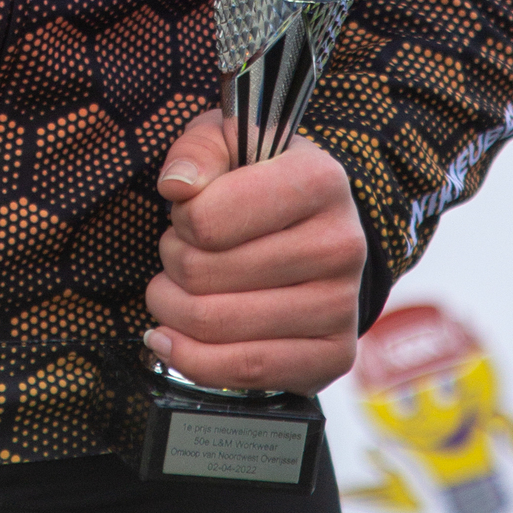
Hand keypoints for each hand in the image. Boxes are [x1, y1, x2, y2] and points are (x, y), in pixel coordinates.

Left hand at [143, 110, 367, 395]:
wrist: (314, 231)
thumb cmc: (258, 183)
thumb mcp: (227, 141)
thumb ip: (196, 151)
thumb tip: (177, 187)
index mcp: (320, 181)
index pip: (206, 219)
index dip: (180, 219)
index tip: (189, 213)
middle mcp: (341, 245)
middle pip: (203, 274)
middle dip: (172, 263)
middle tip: (180, 253)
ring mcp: (342, 306)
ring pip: (215, 325)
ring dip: (171, 309)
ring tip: (175, 290)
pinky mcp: (333, 355)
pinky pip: (244, 372)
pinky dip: (191, 359)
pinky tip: (170, 340)